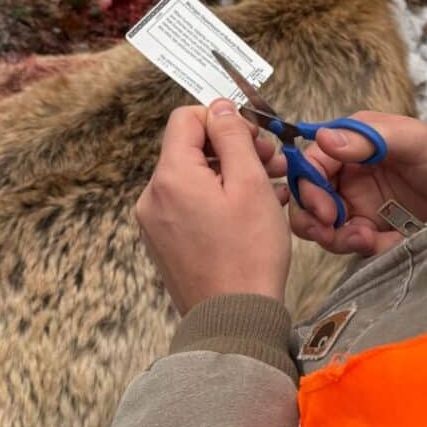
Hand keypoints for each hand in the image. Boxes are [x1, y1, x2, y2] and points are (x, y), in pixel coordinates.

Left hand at [135, 100, 290, 314]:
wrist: (234, 320)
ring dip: (231, 174)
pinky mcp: (165, 243)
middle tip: (273, 163)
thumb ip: (232, 136)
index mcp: (170, 176)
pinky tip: (253, 210)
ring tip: (272, 188)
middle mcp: (153, 196)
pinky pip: (191, 205)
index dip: (222, 119)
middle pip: (191, 149)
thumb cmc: (248, 253)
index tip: (254, 138)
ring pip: (194, 178)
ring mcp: (156, 223)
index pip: (186, 118)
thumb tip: (219, 106)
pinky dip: (219, 199)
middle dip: (233, 149)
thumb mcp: (250, 183)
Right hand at [285, 112, 426, 256]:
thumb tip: (324, 139)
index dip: (309, 187)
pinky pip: (354, 244)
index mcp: (353, 143)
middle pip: (309, 198)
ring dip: (337, 237)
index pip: (312, 163)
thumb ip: (368, 139)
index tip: (323, 210)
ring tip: (365, 239)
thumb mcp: (413, 141)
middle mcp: (350, 173)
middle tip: (331, 231)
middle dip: (312, 218)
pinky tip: (388, 242)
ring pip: (325, 226)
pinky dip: (365, 248)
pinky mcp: (373, 230)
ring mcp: (360, 203)